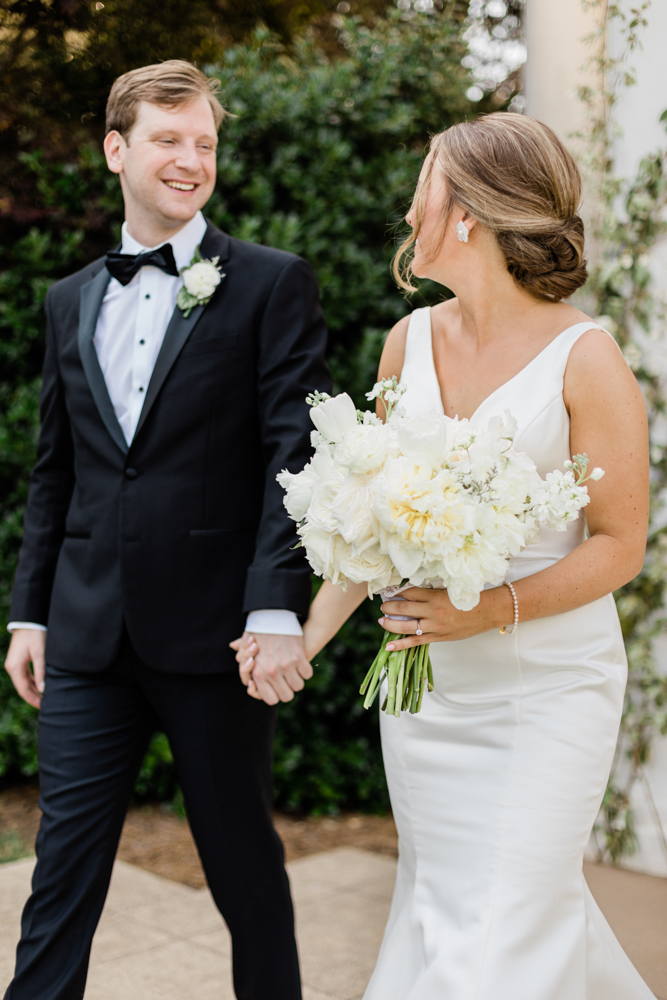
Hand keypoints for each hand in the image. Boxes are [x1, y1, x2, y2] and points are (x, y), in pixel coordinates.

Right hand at [5, 629, 46, 708]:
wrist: (28, 621)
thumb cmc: (35, 635)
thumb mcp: (40, 654)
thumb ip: (41, 672)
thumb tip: (43, 689)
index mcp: (15, 668)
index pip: (24, 690)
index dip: (33, 700)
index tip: (43, 707)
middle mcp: (12, 668)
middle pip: (23, 688)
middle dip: (33, 697)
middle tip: (46, 705)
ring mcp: (14, 664)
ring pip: (24, 682)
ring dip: (33, 691)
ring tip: (45, 698)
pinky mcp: (18, 661)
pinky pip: (25, 676)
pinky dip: (32, 682)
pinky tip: (40, 686)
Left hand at [230, 632, 312, 704]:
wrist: (272, 616)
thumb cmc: (258, 633)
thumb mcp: (246, 650)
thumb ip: (247, 670)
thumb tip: (249, 684)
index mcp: (258, 674)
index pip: (271, 699)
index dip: (276, 696)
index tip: (278, 689)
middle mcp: (272, 672)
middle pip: (287, 696)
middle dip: (288, 690)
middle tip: (287, 681)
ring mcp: (286, 666)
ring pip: (298, 686)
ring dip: (297, 680)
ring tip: (294, 672)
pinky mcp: (299, 657)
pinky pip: (307, 674)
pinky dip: (306, 671)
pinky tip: (301, 665)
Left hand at [378, 585, 513, 650]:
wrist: (487, 612)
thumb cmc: (468, 599)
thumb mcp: (448, 590)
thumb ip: (431, 592)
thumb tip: (410, 592)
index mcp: (435, 596)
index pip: (408, 592)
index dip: (395, 591)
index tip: (387, 591)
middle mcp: (432, 611)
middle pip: (403, 609)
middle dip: (389, 607)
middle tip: (383, 606)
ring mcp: (434, 626)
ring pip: (405, 626)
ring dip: (390, 623)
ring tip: (382, 620)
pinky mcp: (438, 637)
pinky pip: (415, 641)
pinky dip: (401, 644)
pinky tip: (389, 646)